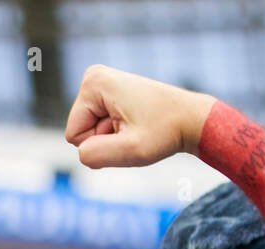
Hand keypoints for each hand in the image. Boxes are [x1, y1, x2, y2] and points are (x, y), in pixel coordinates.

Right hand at [65, 64, 215, 168]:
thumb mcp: (130, 150)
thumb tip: (80, 153)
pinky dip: (117, 132)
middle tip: (134, 131)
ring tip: (137, 127)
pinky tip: (137, 124)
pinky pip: (99, 125)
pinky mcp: (109, 91)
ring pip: (90, 131)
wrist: (191, 119)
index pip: (74, 136)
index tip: (127, 132)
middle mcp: (93, 77)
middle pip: (80, 132)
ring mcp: (102, 83)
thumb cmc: (165, 132)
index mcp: (93, 83)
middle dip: (105, 140)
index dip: (100, 144)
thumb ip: (95, 155)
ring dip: (113, 138)